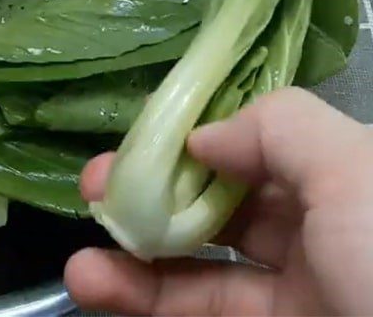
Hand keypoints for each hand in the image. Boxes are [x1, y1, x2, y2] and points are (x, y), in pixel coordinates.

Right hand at [65, 87, 372, 315]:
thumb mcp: (353, 168)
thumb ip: (275, 127)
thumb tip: (203, 137)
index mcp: (342, 175)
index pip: (255, 140)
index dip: (192, 135)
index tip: (139, 139)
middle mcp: (320, 228)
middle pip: (219, 199)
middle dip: (151, 190)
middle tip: (95, 188)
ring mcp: (297, 293)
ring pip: (201, 262)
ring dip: (133, 254)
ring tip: (80, 255)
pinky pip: (200, 309)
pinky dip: (143, 297)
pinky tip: (95, 284)